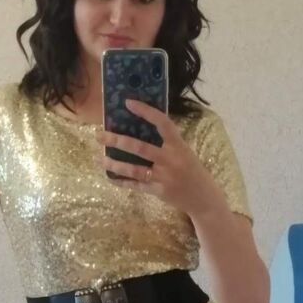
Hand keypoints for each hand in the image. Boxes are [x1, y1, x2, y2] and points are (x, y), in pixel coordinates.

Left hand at [95, 100, 219, 218]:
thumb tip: (140, 129)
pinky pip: (136, 185)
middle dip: (116, 141)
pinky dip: (122, 181)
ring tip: (100, 159)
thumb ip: (167, 143)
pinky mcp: (158, 191)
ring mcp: (163, 177)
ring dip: (114, 164)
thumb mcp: (184, 152)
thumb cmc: (192, 171)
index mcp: (178, 146)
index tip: (128, 103)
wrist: (203, 198)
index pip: (162, 123)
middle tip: (99, 135)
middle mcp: (170, 160)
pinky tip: (110, 178)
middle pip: (139, 148)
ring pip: (133, 169)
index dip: (145, 111)